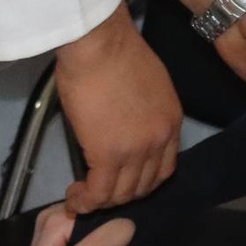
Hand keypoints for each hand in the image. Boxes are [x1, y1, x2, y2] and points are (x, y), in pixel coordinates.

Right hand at [54, 4, 180, 212]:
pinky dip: (84, 201)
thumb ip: (144, 112)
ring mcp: (136, 150)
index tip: (124, 181)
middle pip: (144, 186)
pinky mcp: (108, 155)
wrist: (98, 43)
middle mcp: (159, 140)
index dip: (143, 181)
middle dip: (122, 195)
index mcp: (171, 121)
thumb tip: (126, 125)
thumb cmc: (115, 52)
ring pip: (122, 194)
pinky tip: (73, 198)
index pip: (164, 168)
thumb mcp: (148, 84)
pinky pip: (98, 193)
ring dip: (101, 201)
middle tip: (99, 191)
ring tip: (83, 195)